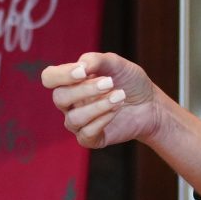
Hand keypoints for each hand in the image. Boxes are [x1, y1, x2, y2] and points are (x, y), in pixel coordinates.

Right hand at [40, 51, 159, 148]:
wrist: (151, 104)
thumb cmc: (129, 81)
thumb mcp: (116, 64)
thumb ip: (96, 60)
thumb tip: (79, 66)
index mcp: (70, 82)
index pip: (50, 78)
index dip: (61, 75)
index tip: (83, 72)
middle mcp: (70, 103)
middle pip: (60, 98)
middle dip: (85, 90)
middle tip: (110, 82)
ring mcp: (79, 122)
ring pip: (74, 118)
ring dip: (98, 106)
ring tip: (120, 96)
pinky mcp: (90, 139)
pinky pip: (85, 134)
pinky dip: (102, 121)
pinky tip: (116, 111)